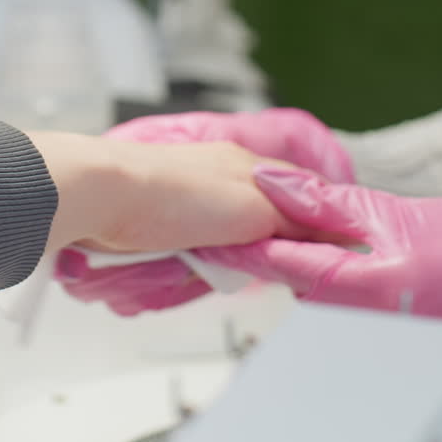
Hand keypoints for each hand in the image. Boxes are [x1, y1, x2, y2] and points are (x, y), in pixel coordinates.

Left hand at [56, 109, 354, 314]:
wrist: (98, 197)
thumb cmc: (170, 192)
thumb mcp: (253, 207)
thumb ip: (299, 218)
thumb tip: (344, 228)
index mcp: (249, 169)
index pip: (299, 200)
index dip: (312, 232)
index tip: (318, 260)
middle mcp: (217, 184)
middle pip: (254, 238)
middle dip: (244, 261)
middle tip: (232, 267)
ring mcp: (183, 207)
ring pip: (213, 257)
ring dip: (202, 270)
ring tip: (187, 262)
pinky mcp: (152, 229)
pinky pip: (176, 264)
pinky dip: (170, 272)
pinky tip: (162, 264)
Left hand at [193, 166, 441, 384]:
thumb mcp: (405, 214)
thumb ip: (330, 204)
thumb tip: (271, 183)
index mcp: (368, 288)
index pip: (281, 262)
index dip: (246, 241)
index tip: (215, 228)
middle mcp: (372, 330)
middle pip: (302, 291)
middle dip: (294, 259)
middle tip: (300, 230)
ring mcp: (392, 354)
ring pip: (331, 311)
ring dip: (330, 282)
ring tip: (374, 254)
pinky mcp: (413, 368)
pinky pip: (365, 333)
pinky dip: (362, 306)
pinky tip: (392, 282)